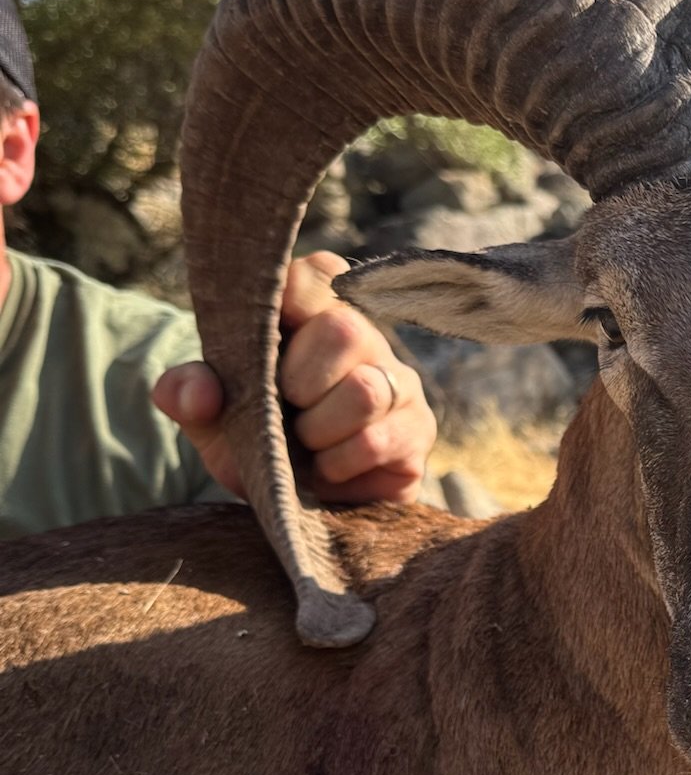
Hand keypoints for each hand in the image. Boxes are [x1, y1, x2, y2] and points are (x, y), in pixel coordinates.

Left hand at [152, 251, 436, 504]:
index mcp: (314, 317)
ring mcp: (399, 384)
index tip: (271, 333)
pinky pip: (377, 441)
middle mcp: (367, 340)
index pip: (320, 273)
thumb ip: (189, 393)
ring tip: (306, 446)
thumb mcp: (211, 419)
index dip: (294, 295)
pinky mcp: (416, 431)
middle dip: (300, 380)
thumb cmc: (258, 441)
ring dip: (318, 430)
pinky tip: (328, 471)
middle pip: (344, 328)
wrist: (296, 502)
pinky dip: (338, 464)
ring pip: (366, 389)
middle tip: (286, 408)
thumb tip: (196, 391)